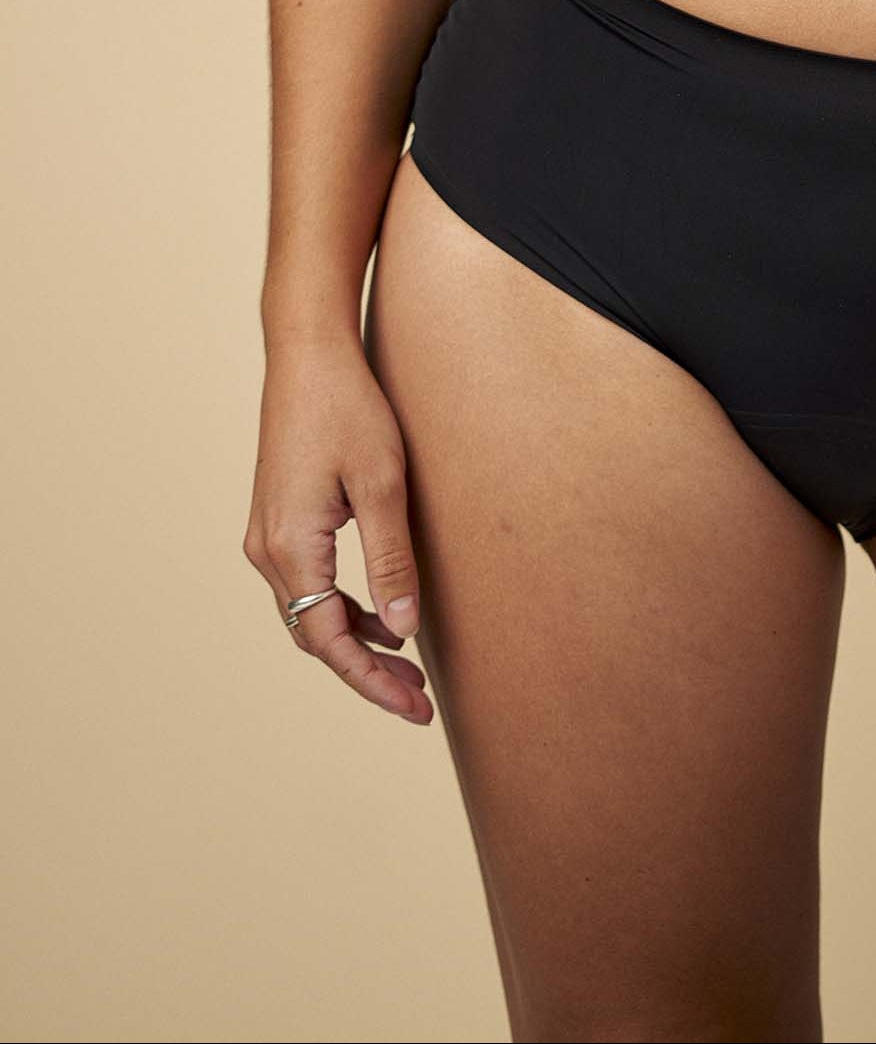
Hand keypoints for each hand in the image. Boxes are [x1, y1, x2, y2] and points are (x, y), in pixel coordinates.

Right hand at [244, 338, 432, 724]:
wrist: (307, 354)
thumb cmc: (348, 408)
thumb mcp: (383, 484)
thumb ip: (391, 561)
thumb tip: (402, 632)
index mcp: (291, 549)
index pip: (330, 641)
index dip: (372, 682)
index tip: (415, 710)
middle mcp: (267, 552)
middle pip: (316, 637)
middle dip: (367, 672)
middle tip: (419, 702)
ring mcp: (268, 537)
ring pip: (310, 614)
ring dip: (356, 641)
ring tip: (408, 668)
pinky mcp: (278, 521)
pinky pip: (309, 585)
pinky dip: (344, 608)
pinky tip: (383, 615)